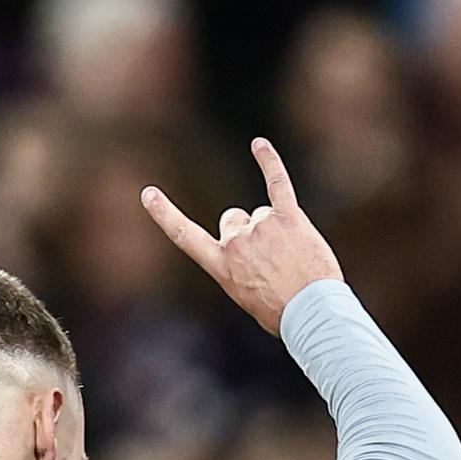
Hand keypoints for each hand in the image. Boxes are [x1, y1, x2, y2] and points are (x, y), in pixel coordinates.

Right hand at [142, 137, 343, 334]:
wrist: (312, 314)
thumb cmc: (283, 313)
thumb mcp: (246, 297)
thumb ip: (240, 269)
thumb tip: (251, 252)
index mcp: (221, 266)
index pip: (184, 235)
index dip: (164, 214)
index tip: (148, 193)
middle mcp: (235, 243)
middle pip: (233, 219)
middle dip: (249, 232)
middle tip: (273, 260)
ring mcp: (261, 228)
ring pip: (261, 213)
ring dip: (276, 228)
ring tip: (293, 256)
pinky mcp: (288, 217)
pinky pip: (276, 182)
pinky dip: (268, 162)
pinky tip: (258, 145)